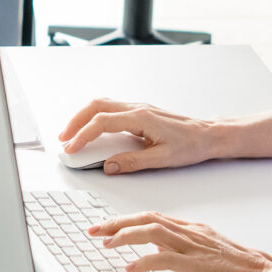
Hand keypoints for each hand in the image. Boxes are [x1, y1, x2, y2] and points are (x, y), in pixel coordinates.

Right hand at [59, 99, 224, 172]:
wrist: (207, 134)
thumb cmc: (190, 145)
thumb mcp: (162, 159)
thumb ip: (132, 162)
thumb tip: (108, 166)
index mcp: (141, 118)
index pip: (102, 122)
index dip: (83, 135)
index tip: (72, 148)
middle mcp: (137, 108)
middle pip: (96, 106)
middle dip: (75, 121)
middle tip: (63, 139)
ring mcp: (137, 108)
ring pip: (101, 104)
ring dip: (83, 117)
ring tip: (72, 134)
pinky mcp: (139, 112)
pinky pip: (110, 108)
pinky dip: (94, 117)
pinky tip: (91, 129)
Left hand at [88, 211, 271, 271]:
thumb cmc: (237, 267)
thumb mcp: (202, 252)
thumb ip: (178, 248)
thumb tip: (153, 250)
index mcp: (190, 228)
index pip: (151, 217)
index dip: (124, 220)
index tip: (104, 227)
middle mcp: (189, 232)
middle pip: (146, 219)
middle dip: (117, 224)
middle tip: (94, 231)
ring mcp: (194, 246)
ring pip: (153, 232)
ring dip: (126, 237)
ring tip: (106, 245)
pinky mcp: (199, 265)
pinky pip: (167, 259)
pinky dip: (146, 262)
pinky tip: (131, 267)